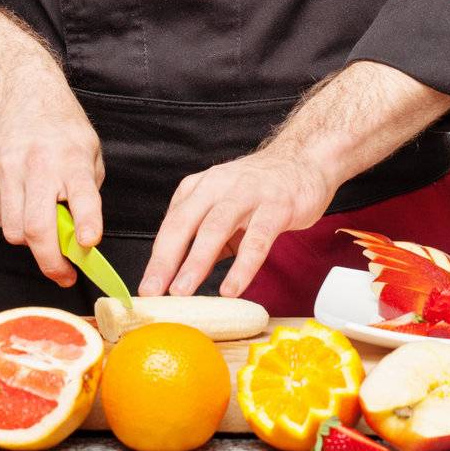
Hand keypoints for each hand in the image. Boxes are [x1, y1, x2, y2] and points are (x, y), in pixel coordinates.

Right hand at [0, 82, 104, 287]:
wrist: (20, 90)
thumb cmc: (60, 125)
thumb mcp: (89, 149)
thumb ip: (88, 190)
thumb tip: (82, 237)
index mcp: (71, 157)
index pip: (82, 196)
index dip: (86, 224)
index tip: (88, 245)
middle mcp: (37, 163)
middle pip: (37, 228)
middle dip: (51, 262)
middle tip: (63, 274)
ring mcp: (6, 169)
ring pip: (14, 231)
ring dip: (31, 241)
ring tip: (44, 229)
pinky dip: (13, 221)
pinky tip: (24, 203)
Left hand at [137, 147, 337, 299]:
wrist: (303, 160)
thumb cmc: (259, 189)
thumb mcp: (224, 207)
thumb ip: (206, 240)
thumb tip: (182, 277)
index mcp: (201, 188)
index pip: (172, 223)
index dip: (157, 257)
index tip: (146, 287)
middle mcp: (219, 186)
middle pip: (185, 223)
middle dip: (166, 259)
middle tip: (153, 290)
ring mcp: (248, 194)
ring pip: (215, 228)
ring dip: (196, 261)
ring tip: (182, 290)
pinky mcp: (276, 207)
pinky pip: (256, 240)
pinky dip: (242, 266)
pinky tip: (230, 288)